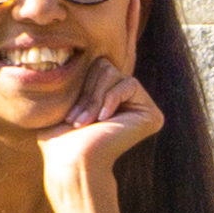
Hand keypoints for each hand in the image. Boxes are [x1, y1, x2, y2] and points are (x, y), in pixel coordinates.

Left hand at [33, 62, 164, 212]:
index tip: (69, 114)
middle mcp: (130, 102)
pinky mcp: (151, 115)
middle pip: (105, 66)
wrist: (72, 160)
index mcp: (111, 98)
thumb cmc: (61, 136)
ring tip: (87, 123)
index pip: (96, 66)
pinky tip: (104, 121)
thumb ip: (73, 77)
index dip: (80, 84)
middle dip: (87, 92)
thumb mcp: (64, 99)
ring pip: (113, 74)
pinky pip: (128, 84)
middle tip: (78, 121)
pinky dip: (110, 100)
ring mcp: (143, 109)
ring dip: (94, 99)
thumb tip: (63, 51)